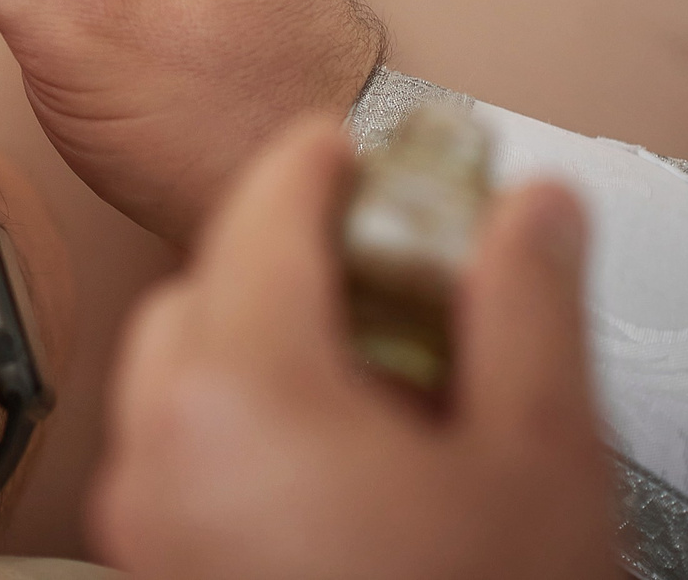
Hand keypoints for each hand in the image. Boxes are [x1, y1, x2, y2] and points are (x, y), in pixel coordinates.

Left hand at [90, 120, 614, 579]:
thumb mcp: (540, 458)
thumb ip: (525, 307)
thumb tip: (529, 208)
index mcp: (239, 395)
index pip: (261, 214)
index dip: (318, 163)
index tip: (358, 150)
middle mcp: (160, 455)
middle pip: (204, 289)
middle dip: (290, 260)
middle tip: (393, 270)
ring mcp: (147, 528)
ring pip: (177, 375)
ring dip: (259, 341)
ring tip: (379, 374)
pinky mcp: (156, 577)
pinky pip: (176, 456)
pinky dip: (238, 424)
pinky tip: (340, 459)